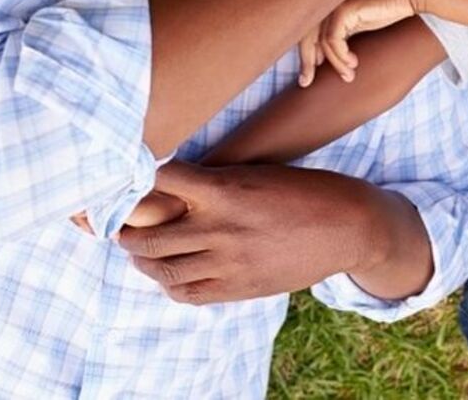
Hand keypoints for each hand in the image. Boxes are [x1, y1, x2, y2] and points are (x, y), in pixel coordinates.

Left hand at [118, 160, 383, 304]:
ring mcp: (227, 263)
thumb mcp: (257, 174)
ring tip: (138, 252)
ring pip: (164, 268)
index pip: (160, 180)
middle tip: (120, 226)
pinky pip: (188, 294)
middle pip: (150, 236)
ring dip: (142, 260)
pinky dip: (170, 285)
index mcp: (224, 190)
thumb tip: (175, 188)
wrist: (347, 227)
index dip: (140, 180)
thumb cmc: (304, 190)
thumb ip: (216, 184)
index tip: (130, 179)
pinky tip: (169, 276)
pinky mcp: (238, 289)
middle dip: (127, 231)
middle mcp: (219, 228)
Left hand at [298, 0, 416, 85]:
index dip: (304, 55)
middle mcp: (328, 2)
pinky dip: (341, 56)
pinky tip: (354, 64)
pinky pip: (333, 40)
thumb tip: (324, 59)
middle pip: (305, 36)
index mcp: (328, 4)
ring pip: (322, 42)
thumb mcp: (360, 26)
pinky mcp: (345, 10)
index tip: (307, 78)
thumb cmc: (389, 10)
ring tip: (349, 76)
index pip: (305, 32)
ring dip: (335, 63)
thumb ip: (343, 36)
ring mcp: (335, 4)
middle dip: (305, 62)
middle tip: (306, 82)